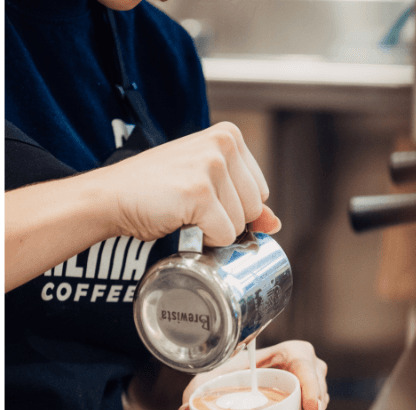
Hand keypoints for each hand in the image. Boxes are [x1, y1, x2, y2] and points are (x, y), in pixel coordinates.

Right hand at [101, 121, 280, 245]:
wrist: (113, 196)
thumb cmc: (157, 191)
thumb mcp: (207, 186)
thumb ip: (243, 201)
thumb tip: (275, 223)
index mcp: (229, 135)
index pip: (260, 192)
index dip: (233, 206)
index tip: (203, 198)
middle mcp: (224, 144)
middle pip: (254, 208)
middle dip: (226, 219)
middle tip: (191, 207)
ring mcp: (212, 166)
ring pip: (240, 224)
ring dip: (214, 230)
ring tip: (184, 212)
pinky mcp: (200, 192)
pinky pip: (223, 236)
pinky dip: (204, 240)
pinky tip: (181, 221)